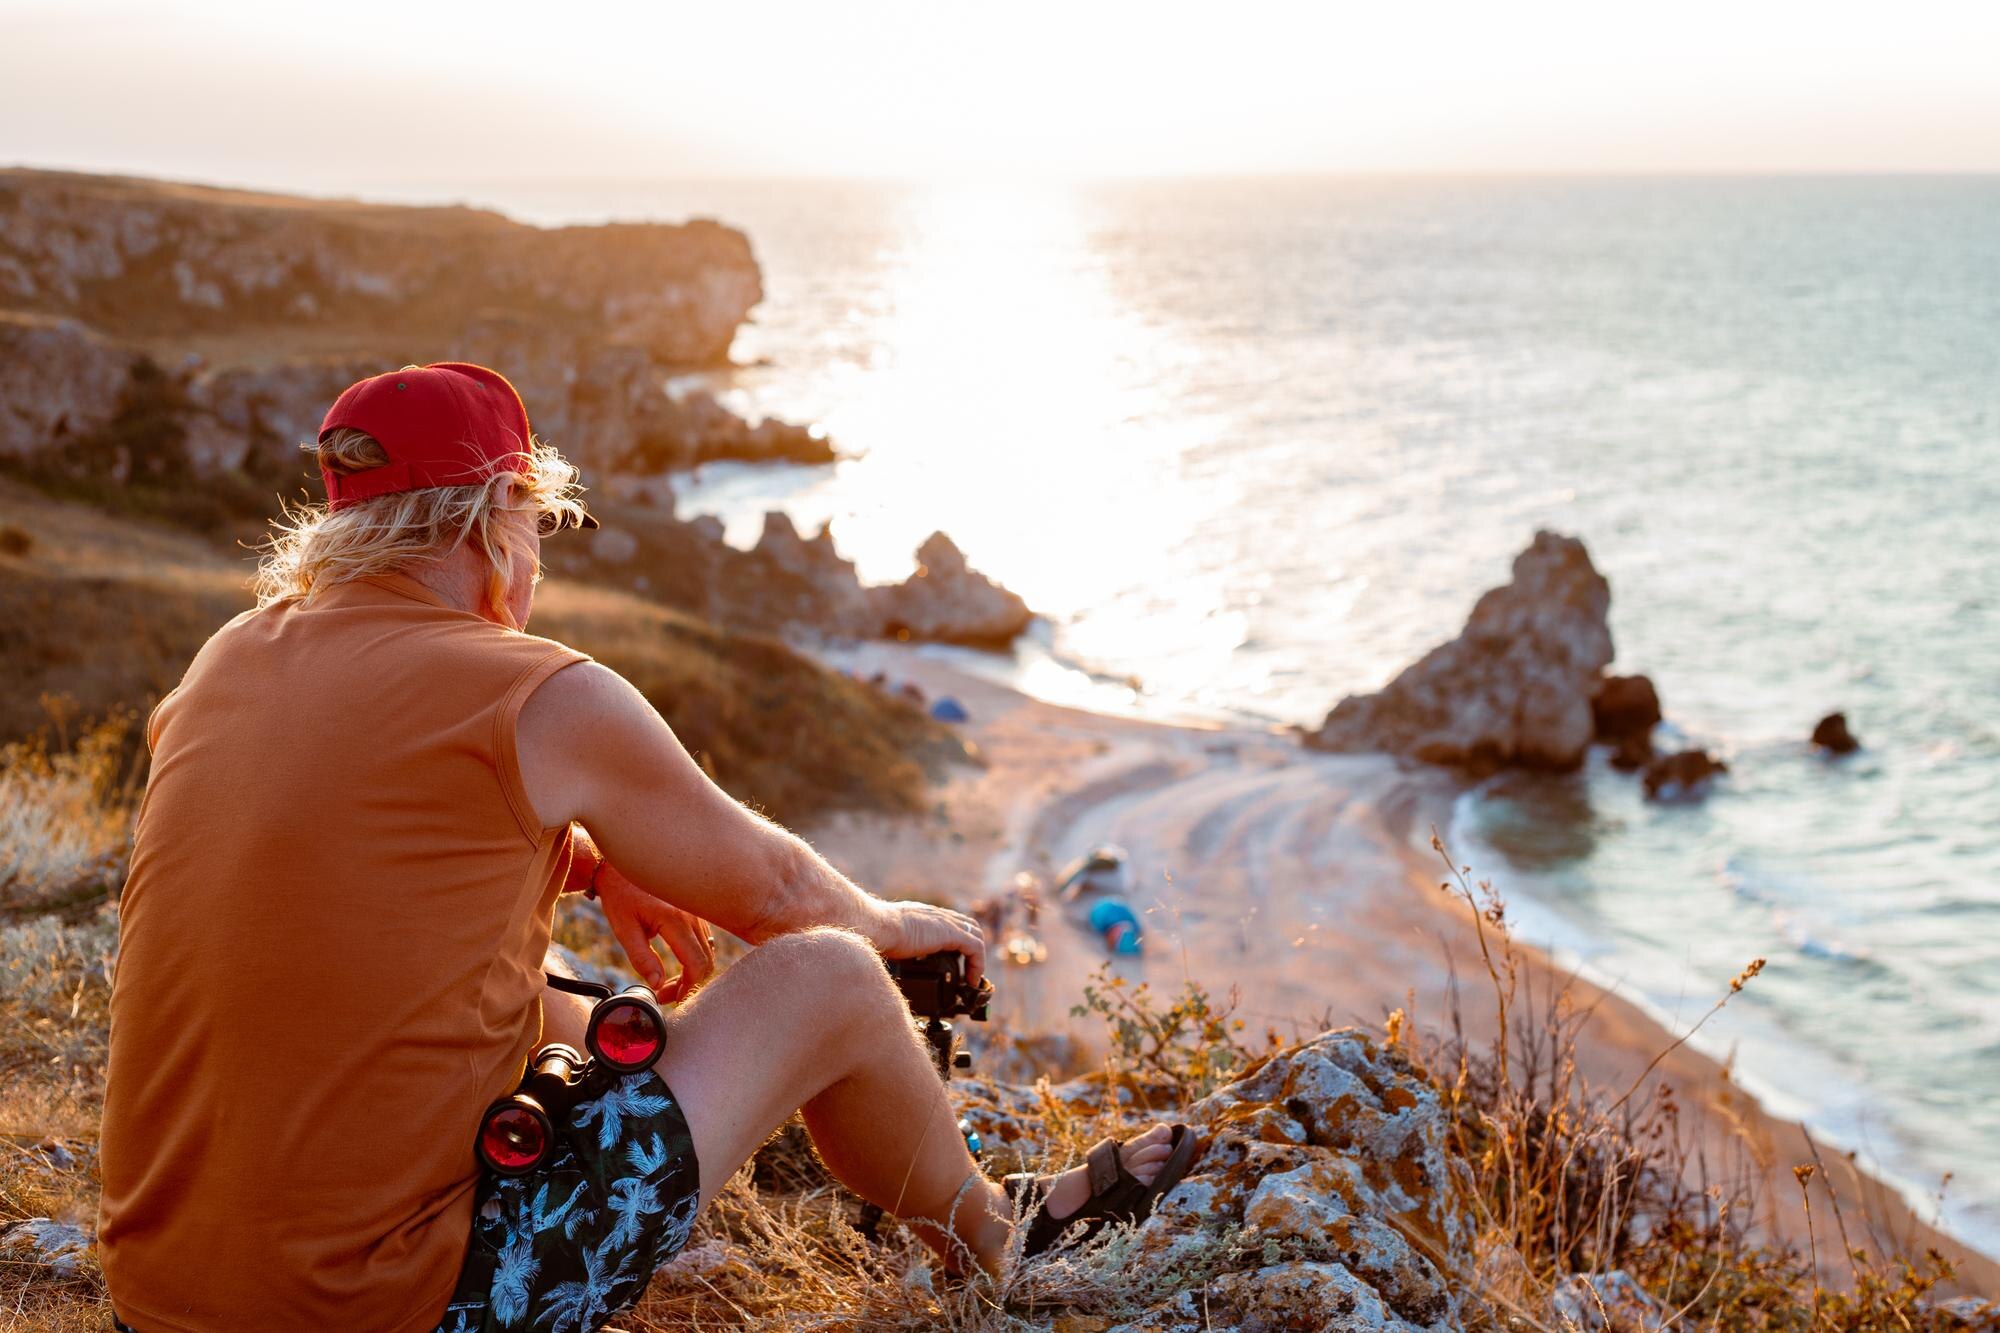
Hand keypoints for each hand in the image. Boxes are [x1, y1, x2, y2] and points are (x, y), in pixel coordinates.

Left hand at [593, 861, 717, 1002]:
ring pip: (707, 951)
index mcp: (675, 919)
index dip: (687, 987)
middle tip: (665, 993)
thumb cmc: (620, 895)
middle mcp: (692, 915)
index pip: (695, 963)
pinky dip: (693, 957)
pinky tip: (675, 962)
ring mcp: (696, 912)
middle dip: (689, 984)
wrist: (621, 866)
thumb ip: (642, 958)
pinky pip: (703, 940)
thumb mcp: (624, 929)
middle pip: (706, 961)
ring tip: (666, 981)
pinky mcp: (695, 912)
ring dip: (692, 971)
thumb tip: (657, 984)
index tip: (670, 998)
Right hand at [874, 900, 986, 988]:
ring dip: (977, 959)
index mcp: (926, 916)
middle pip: (970, 927)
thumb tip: (892, 964)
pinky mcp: (950, 933)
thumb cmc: (877, 934)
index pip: (952, 923)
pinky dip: (978, 965)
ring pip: (976, 936)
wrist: (878, 926)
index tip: (959, 963)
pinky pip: (975, 948)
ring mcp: (946, 923)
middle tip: (968, 973)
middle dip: (974, 950)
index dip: (960, 941)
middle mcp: (939, 916)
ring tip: (971, 980)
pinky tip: (971, 981)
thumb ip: (898, 946)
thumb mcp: (891, 939)